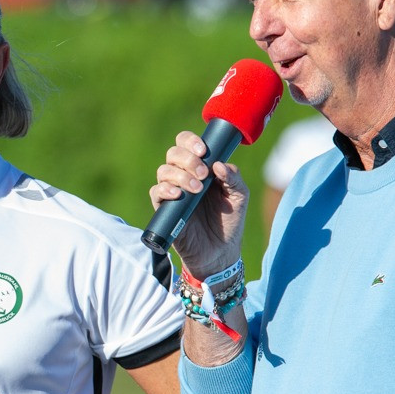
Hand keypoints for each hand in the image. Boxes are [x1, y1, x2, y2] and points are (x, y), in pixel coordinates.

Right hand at [149, 130, 248, 275]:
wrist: (220, 251)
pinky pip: (156, 192)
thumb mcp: (239, 196)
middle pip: (173, 154)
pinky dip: (165, 190)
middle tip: (204, 174)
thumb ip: (233, 177)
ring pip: (164, 171)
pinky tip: (178, 195)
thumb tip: (218, 164)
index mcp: (201, 167)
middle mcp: (184, 176)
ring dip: (180, 175)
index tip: (204, 152)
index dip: (191, 142)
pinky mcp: (164, 209)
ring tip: (197, 189)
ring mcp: (173, 192)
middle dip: (188, 159)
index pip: (186, 143)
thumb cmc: (229, 221)